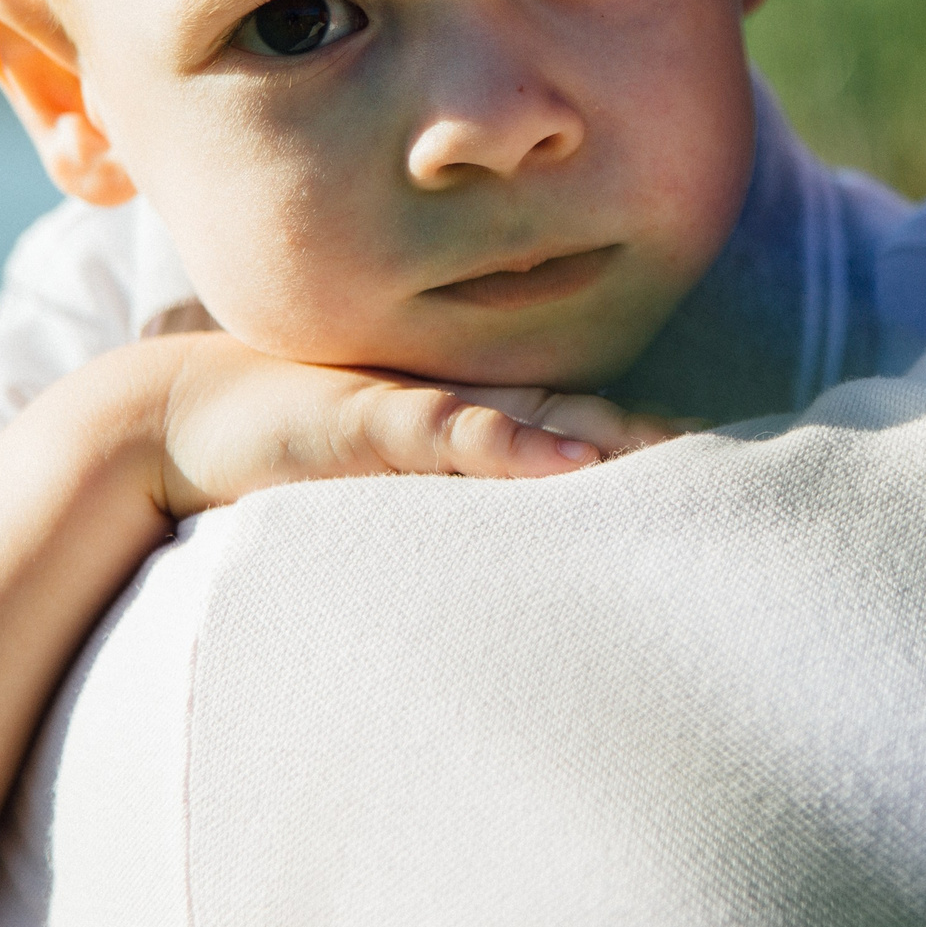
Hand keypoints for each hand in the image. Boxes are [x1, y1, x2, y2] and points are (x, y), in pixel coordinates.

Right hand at [82, 331, 684, 520]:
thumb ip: (443, 486)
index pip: (584, 430)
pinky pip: (454, 431)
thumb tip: (507, 525)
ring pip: (536, 418)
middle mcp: (460, 401)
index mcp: (471, 415)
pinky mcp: (374, 419)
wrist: (185, 412)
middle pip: (584, 421)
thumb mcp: (381, 474)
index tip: (730, 477)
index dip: (653, 447)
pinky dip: (513, 444)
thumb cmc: (292, 445)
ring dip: (608, 438)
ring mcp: (420, 404)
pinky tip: (570, 461)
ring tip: (680, 461)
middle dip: (657, 444)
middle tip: (740, 474)